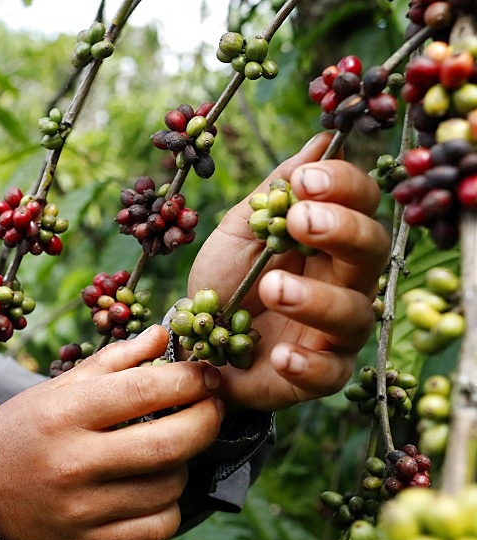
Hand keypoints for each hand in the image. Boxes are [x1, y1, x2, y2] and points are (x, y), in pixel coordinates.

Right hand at [0, 326, 224, 539]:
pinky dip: (169, 506)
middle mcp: (74, 461)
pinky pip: (158, 527)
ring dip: (183, 464)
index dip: (191, 380)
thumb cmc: (22, 432)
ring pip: (170, 486)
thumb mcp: (57, 388)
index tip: (208, 375)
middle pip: (170, 443)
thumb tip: (163, 334)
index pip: (146, 390)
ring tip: (170, 450)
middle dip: (207, 420)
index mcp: (64, 412)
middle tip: (212, 407)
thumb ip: (113, 362)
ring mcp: (83, 508)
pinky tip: (156, 489)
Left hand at [189, 133, 388, 412]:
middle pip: (371, 249)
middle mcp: (344, 280)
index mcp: (328, 238)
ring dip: (315, 298)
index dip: (342, 187)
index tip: (306, 180)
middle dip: (341, 230)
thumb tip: (321, 138)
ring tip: (271, 287)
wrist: (196, 342)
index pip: (359, 203)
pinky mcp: (320, 374)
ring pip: (353, 312)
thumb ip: (275, 192)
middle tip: (300, 220)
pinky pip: (329, 372)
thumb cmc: (225, 281)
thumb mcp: (239, 231)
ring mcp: (335, 330)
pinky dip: (307, 364)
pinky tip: (280, 353)